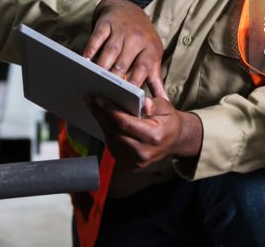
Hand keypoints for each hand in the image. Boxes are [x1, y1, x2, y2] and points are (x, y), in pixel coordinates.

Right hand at [84, 0, 165, 97]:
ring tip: (95, 81)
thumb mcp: (153, 54)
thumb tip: (164, 102)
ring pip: (110, 51)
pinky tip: (86, 61)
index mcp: (150, 48)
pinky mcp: (106, 23)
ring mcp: (121, 30)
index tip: (128, 99)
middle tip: (107, 94)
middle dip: (115, 79)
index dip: (135, 83)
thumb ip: (155, 78)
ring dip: (102, 67)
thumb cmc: (142, 37)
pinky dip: (91, 50)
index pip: (143, 69)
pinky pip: (97, 38)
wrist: (127, 7)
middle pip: (124, 62)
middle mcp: (137, 38)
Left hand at [88, 95, 202, 168]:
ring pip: (111, 139)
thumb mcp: (167, 108)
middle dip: (101, 114)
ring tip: (94, 107)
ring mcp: (136, 161)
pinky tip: (102, 119)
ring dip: (101, 122)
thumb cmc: (169, 122)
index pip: (126, 124)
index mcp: (154, 138)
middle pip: (115, 132)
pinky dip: (107, 131)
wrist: (174, 141)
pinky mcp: (130, 164)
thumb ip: (155, 104)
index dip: (110, 111)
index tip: (99, 99)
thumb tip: (144, 103)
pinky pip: (113, 146)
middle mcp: (144, 153)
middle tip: (90, 100)